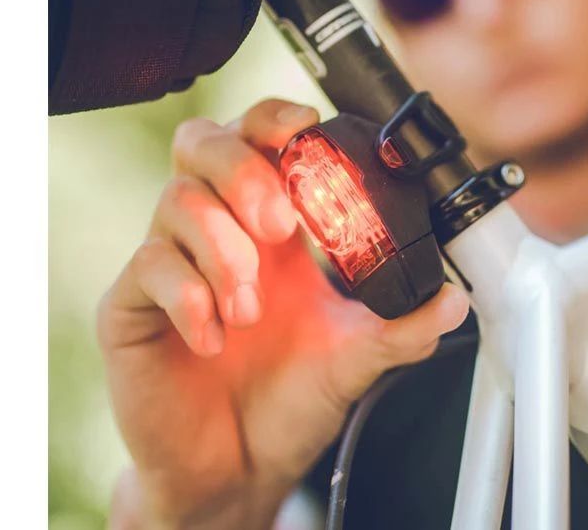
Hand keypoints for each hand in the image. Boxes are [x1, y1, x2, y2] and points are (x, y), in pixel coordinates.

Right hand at [97, 99, 469, 529]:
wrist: (237, 468)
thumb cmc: (289, 400)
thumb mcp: (353, 357)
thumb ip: (400, 326)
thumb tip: (455, 301)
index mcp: (268, 223)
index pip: (257, 137)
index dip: (275, 119)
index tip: (307, 129)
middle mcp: (216, 229)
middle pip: (204, 143)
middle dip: (244, 169)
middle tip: (281, 224)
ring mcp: (170, 262)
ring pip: (176, 199)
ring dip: (223, 246)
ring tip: (252, 308)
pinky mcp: (132, 305)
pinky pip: (147, 267)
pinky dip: (187, 293)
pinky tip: (215, 335)